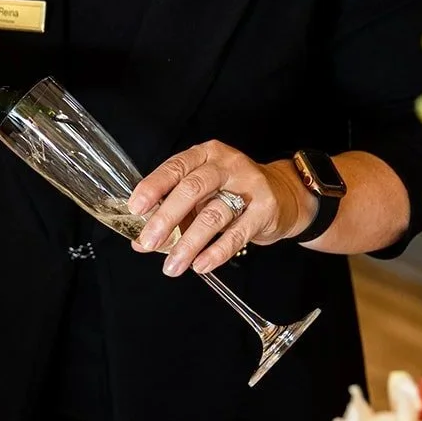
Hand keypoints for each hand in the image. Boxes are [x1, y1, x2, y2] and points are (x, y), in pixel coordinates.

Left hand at [126, 142, 314, 276]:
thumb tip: (140, 241)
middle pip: (192, 188)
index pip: (175, 167)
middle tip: (149, 242)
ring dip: (189, 243)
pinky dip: (216, 252)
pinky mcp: (265, 210)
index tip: (136, 208)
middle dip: (167, 218)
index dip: (153, 187)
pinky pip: (237, 234)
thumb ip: (173, 213)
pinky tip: (200, 265)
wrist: (284, 195)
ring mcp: (248, 186)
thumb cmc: (234, 191)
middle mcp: (226, 165)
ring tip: (172, 265)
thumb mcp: (204, 193)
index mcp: (206, 155)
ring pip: (213, 214)